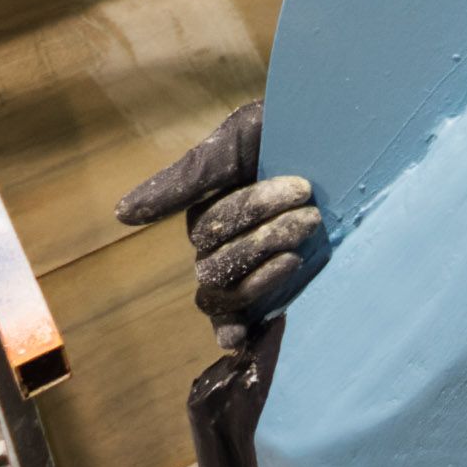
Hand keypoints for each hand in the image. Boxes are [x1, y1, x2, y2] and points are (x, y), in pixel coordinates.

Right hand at [115, 100, 326, 350]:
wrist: (343, 138)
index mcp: (208, 210)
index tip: (303, 186)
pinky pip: (230, 323)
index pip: (210, 227)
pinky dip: (230, 330)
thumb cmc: (290, 130)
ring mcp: (241, 272)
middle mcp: (218, 246)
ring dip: (260, 277)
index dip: (253, 211)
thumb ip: (188, 177)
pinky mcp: (266, 294)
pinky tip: (242, 335)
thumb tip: (123, 215)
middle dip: (266, 237)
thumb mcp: (242, 137)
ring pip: (222, 292)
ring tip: (301, 249)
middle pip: (216, 262)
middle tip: (313, 213)